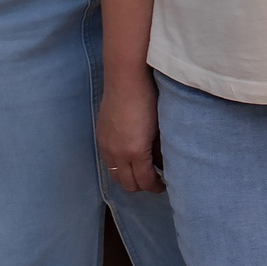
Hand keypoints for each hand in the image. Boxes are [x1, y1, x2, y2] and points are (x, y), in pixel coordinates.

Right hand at [97, 74, 165, 194]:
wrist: (126, 78)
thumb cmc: (149, 98)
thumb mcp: (160, 127)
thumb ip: (160, 149)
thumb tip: (163, 163)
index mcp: (136, 152)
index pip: (145, 182)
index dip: (157, 187)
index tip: (165, 184)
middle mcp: (117, 153)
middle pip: (128, 185)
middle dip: (143, 186)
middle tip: (155, 180)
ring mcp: (106, 146)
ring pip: (116, 176)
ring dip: (129, 177)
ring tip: (142, 170)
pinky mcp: (101, 138)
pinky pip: (108, 162)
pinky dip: (119, 166)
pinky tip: (129, 157)